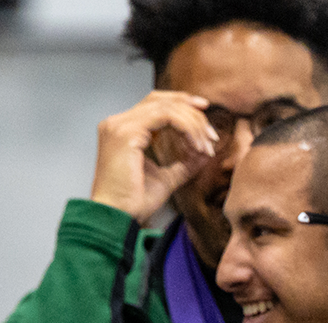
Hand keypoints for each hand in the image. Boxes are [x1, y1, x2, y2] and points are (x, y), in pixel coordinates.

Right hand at [90, 91, 219, 223]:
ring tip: (206, 145)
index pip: (154, 106)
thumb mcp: (166, 179)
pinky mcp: (126, 133)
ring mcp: (119, 125)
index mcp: (122, 131)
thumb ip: (184, 164)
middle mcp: (117, 123)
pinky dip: (186, 128)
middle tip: (211, 133)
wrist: (116, 218)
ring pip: (166, 107)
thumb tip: (205, 153)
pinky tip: (196, 146)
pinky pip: (165, 117)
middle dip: (191, 111)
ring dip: (192, 124)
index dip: (182, 107)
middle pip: (160, 100)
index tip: (205, 120)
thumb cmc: (132, 203)